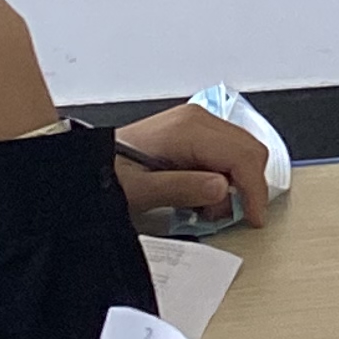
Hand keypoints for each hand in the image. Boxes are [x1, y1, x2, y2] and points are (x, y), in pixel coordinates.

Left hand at [111, 98, 274, 228]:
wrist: (85, 163)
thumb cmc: (106, 175)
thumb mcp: (139, 191)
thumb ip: (182, 188)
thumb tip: (223, 190)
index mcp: (189, 129)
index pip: (242, 156)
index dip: (254, 190)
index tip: (253, 219)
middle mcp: (199, 119)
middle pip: (250, 150)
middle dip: (247, 186)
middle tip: (222, 215)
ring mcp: (199, 122)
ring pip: (243, 151)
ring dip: (236, 182)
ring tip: (205, 207)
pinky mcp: (196, 131)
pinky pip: (228, 151)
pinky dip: (226, 175)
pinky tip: (201, 192)